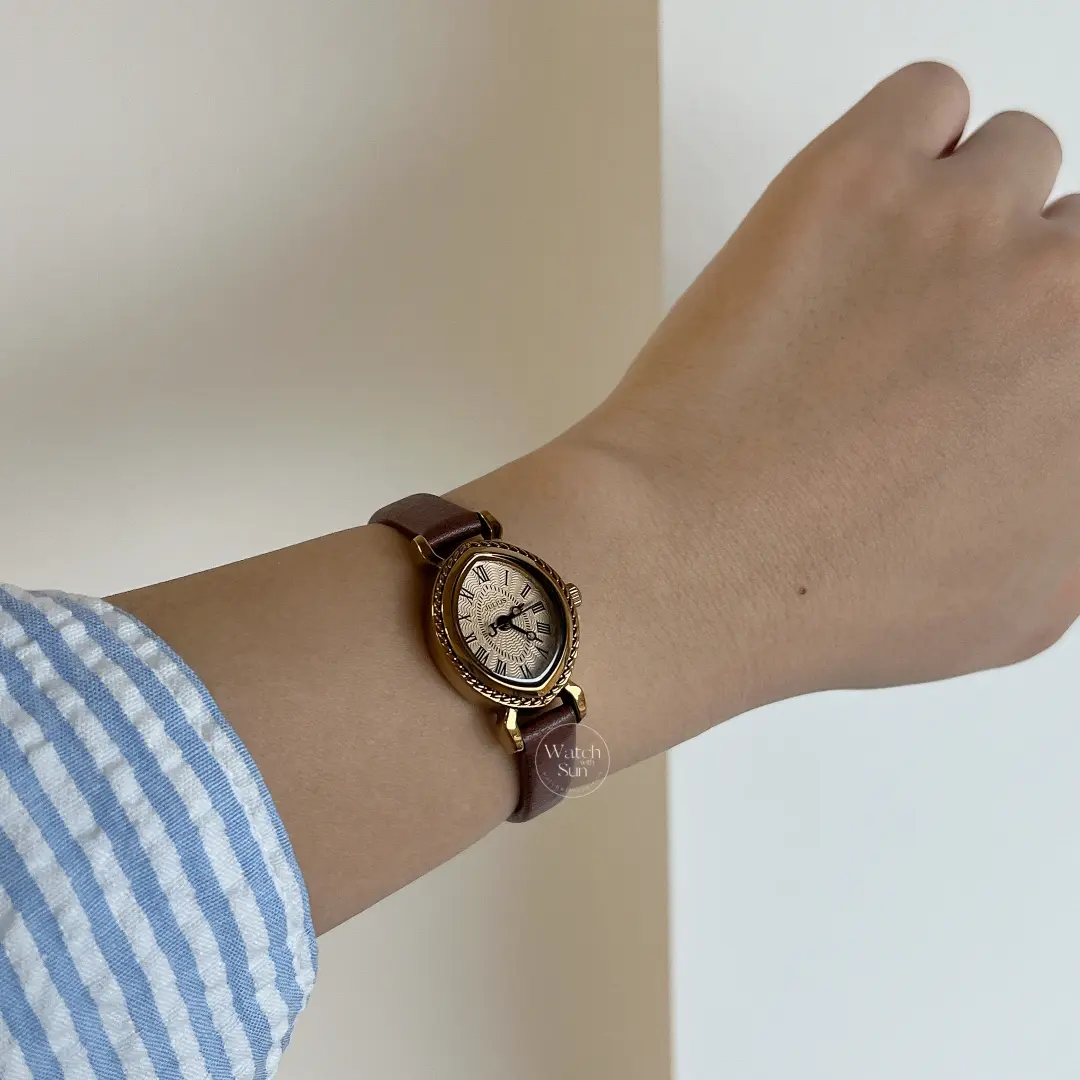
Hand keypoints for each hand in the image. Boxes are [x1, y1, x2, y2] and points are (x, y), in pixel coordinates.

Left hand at [456, 62, 1079, 764]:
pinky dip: (899, 143)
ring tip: (871, 283)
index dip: (1043, 335)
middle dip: (1009, 276)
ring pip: (1008, 156)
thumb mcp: (1014, 608)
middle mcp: (1064, 299)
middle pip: (1074, 231)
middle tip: (928, 329)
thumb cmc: (821, 599)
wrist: (690, 559)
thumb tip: (1067, 462)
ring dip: (950, 210)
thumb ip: (1075, 516)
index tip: (1007, 340)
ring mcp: (964, 226)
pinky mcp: (858, 179)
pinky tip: (852, 215)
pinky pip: (927, 98)